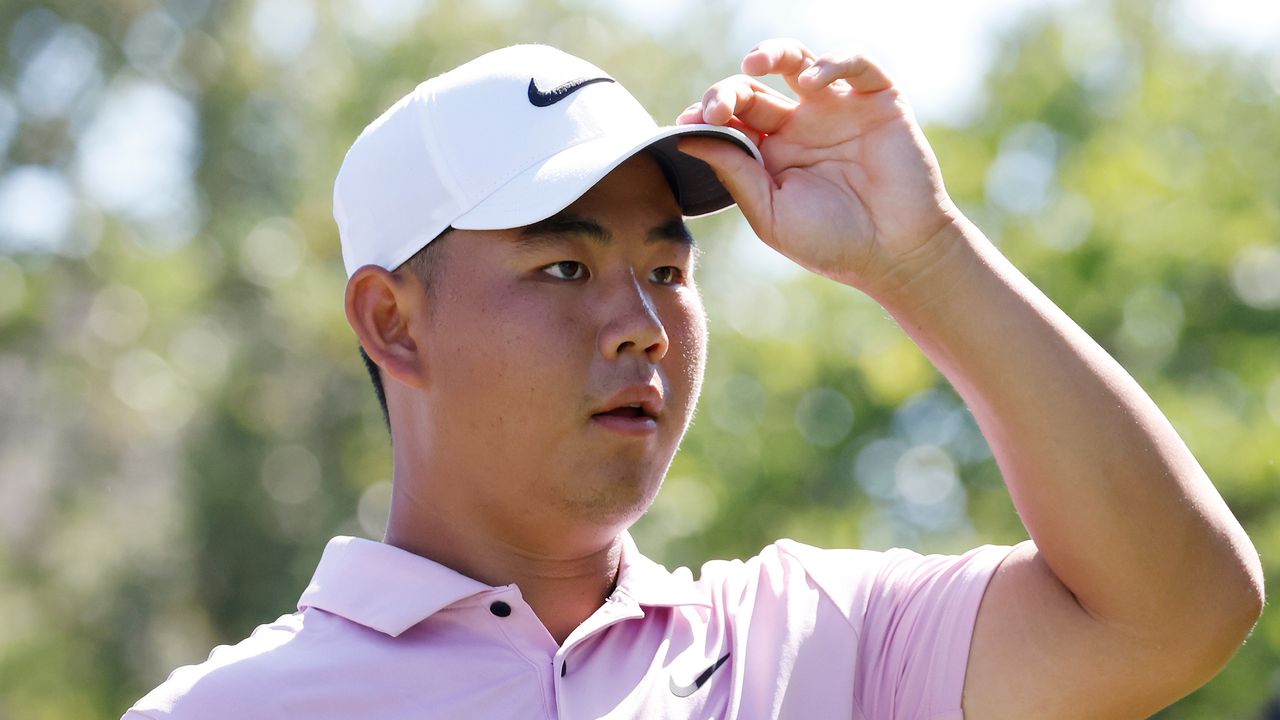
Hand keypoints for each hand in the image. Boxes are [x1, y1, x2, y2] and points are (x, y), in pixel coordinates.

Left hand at [678, 39, 962, 295]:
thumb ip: (734, 173)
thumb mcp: (770, 214)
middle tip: (716, 109)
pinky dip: (831, 63)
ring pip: (798, 60)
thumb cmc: (832, 243)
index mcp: (771, 154)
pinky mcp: (878, 100)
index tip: (689, 123)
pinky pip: (854, 64)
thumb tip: (686, 138)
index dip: (708, 113)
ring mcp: (837, 110)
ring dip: (771, 53)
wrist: (897, 255)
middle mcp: (800, 125)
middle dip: (727, 92)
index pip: (731, 119)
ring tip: (753, 65)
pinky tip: (811, 82)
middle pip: (753, 88)